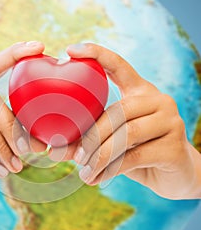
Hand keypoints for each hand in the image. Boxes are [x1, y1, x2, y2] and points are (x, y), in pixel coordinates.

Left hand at [49, 43, 200, 199]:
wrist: (176, 174)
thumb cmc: (138, 152)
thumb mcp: (112, 142)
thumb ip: (87, 141)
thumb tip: (53, 149)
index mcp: (140, 92)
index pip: (119, 65)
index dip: (97, 54)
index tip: (70, 50)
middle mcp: (157, 100)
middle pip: (117, 111)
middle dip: (92, 136)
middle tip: (75, 156)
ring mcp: (170, 121)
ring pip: (126, 135)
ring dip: (99, 156)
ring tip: (84, 172)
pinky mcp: (174, 147)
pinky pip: (134, 157)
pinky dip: (110, 170)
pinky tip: (95, 179)